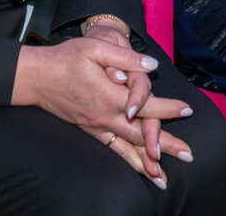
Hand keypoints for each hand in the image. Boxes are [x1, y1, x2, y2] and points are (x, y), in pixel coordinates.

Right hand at [82, 23, 190, 187]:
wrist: (37, 77)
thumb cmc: (66, 58)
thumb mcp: (96, 48)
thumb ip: (125, 57)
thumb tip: (152, 64)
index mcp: (109, 95)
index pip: (145, 106)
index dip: (168, 108)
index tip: (187, 110)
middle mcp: (104, 116)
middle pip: (141, 134)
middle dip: (166, 145)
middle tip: (188, 155)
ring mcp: (96, 126)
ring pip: (126, 148)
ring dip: (147, 163)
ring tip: (164, 178)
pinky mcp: (89, 130)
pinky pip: (112, 149)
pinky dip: (127, 161)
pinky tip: (138, 171)